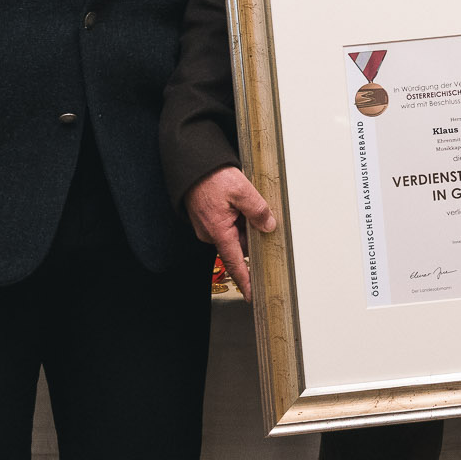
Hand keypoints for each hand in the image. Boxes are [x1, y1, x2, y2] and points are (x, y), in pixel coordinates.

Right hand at [185, 166, 277, 295]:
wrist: (191, 164)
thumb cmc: (212, 176)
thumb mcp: (242, 190)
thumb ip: (257, 210)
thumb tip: (269, 227)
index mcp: (218, 230)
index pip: (235, 262)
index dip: (245, 280)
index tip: (252, 295)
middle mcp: (210, 233)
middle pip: (240, 244)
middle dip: (252, 234)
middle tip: (257, 214)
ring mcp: (208, 226)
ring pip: (235, 233)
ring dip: (244, 223)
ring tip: (244, 201)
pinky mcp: (208, 219)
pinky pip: (228, 224)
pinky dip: (237, 217)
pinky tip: (238, 202)